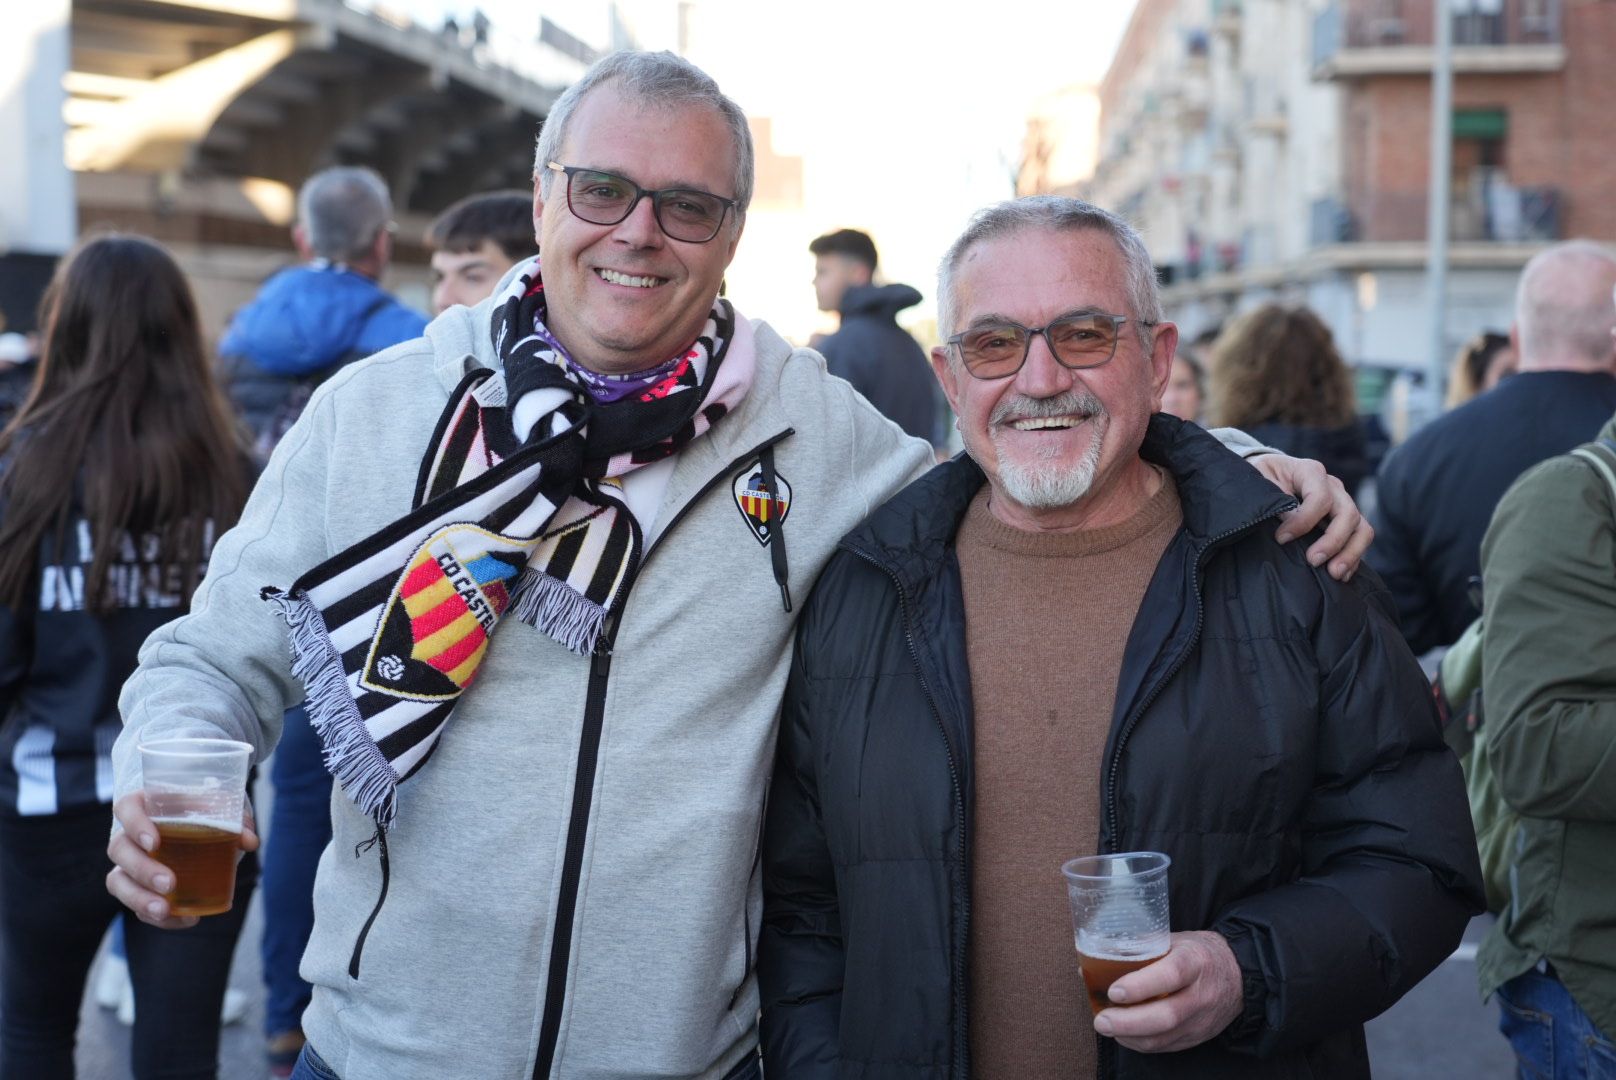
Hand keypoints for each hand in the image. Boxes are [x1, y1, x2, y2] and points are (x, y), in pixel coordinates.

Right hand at [106, 791, 258, 928]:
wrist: (202, 830)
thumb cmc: (205, 812)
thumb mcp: (221, 810)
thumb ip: (236, 821)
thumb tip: (250, 841)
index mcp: (146, 805)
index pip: (126, 808)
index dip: (135, 825)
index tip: (155, 843)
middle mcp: (129, 834)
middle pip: (119, 849)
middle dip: (142, 869)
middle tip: (169, 883)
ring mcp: (128, 863)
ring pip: (118, 881)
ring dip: (139, 899)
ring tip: (165, 911)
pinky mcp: (136, 888)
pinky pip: (137, 905)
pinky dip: (160, 917)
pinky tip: (186, 920)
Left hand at [1092, 931, 1243, 1053]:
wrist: (1240, 975)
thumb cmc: (1197, 953)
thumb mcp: (1173, 940)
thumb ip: (1138, 949)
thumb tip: (1091, 961)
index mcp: (1195, 960)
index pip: (1171, 974)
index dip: (1141, 985)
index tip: (1114, 991)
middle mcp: (1202, 993)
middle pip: (1166, 1015)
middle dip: (1128, 1022)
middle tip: (1101, 1020)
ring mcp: (1202, 1019)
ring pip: (1165, 1037)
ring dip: (1130, 1036)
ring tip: (1106, 1027)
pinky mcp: (1199, 1036)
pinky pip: (1167, 1046)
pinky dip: (1141, 1043)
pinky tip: (1124, 1035)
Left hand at [1248, 453, 1372, 580]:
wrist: (1263, 477)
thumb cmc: (1259, 478)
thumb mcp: (1259, 481)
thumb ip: (1274, 500)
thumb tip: (1287, 523)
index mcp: (1310, 472)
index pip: (1320, 497)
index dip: (1303, 521)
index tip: (1281, 538)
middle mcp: (1332, 486)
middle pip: (1348, 513)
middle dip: (1333, 541)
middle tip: (1313, 561)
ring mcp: (1341, 503)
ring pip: (1361, 528)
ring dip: (1351, 553)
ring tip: (1334, 574)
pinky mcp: (1343, 521)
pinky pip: (1359, 539)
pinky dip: (1353, 558)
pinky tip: (1340, 575)